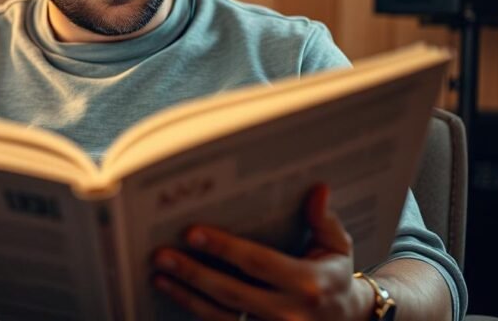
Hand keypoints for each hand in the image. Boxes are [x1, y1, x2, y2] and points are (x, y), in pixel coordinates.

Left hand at [151, 184, 374, 320]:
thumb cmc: (335, 279)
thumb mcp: (337, 248)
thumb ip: (323, 220)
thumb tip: (318, 189)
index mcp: (307, 284)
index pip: (257, 263)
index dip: (223, 248)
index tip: (192, 233)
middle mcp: (288, 313)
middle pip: (231, 293)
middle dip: (193, 273)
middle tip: (161, 255)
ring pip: (222, 317)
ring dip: (187, 296)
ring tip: (160, 276)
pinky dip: (198, 313)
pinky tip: (178, 296)